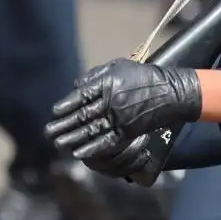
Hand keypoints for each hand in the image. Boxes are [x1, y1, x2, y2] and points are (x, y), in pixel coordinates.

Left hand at [46, 59, 201, 177]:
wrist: (172, 92)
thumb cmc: (145, 76)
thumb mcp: (120, 66)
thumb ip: (97, 75)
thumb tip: (76, 86)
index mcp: (109, 84)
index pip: (82, 96)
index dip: (67, 104)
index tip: (55, 112)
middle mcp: (112, 101)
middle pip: (83, 115)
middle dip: (64, 125)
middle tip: (48, 132)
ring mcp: (120, 117)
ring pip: (91, 130)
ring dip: (73, 138)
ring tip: (58, 144)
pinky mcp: (129, 130)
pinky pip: (107, 141)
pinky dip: (92, 148)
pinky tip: (79, 153)